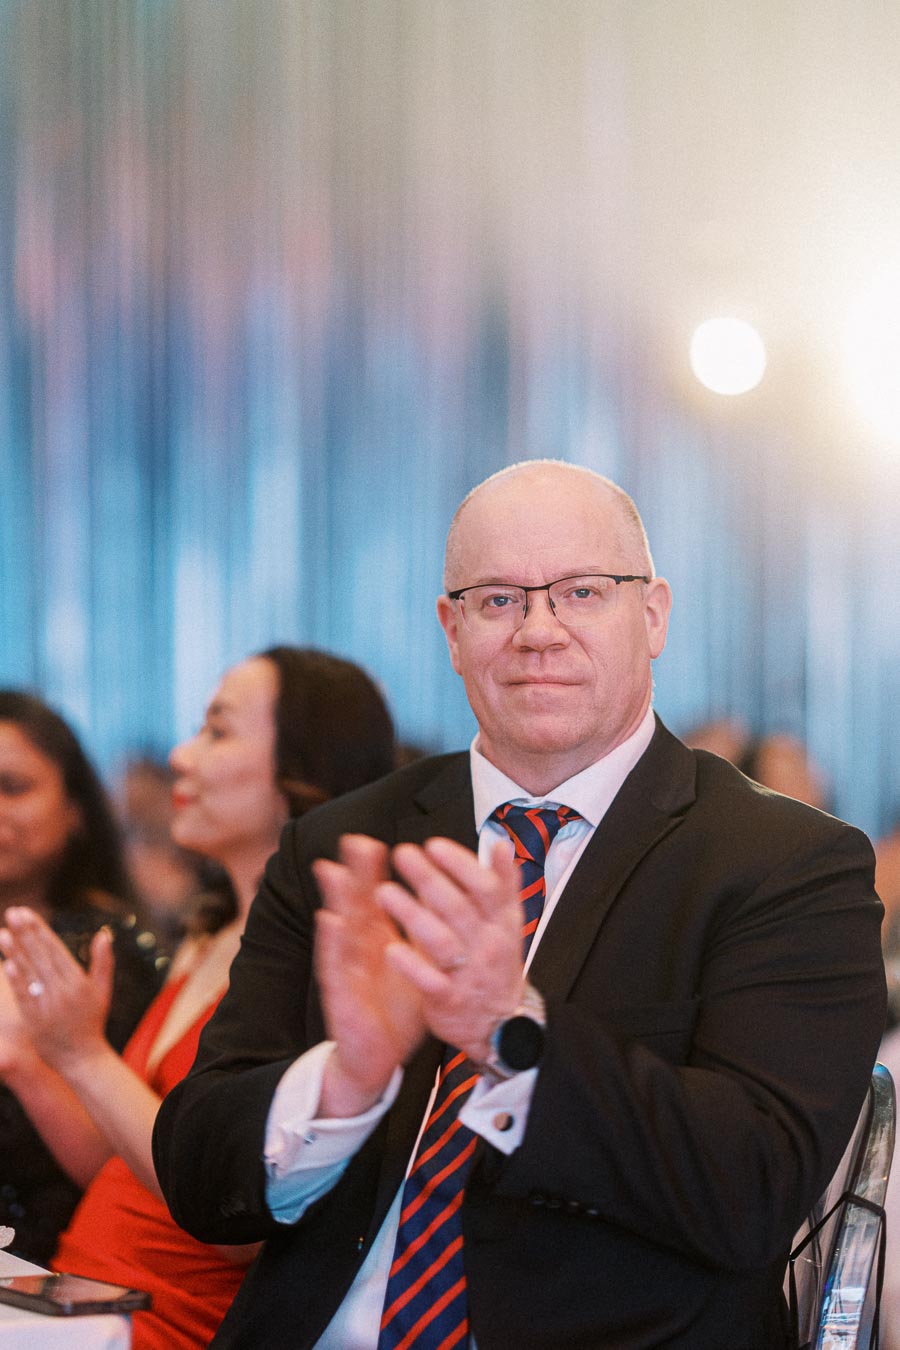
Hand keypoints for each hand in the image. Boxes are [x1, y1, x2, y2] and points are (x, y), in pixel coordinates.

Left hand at [0, 908, 112, 1072]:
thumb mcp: (103, 990)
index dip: (40, 930)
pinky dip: (16, 979)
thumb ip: (103, 961)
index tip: (27, 913)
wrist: (81, 1057)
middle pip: (41, 956)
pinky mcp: (35, 1019)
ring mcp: (48, 1005)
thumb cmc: (92, 1021)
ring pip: (30, 973)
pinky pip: (24, 995)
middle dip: (26, 933)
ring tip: (3, 933)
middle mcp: (63, 991)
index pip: (55, 949)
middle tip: (13, 913)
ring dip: (15, 951)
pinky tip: (7, 963)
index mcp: (78, 981)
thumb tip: (104, 934)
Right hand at [312, 835, 425, 1116]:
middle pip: (354, 904)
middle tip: (353, 839)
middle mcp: (359, 950)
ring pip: (341, 927)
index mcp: (377, 941)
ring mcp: (347, 970)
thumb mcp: (415, 964)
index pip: (374, 899)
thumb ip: (422, 931)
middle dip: (354, 873)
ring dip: (336, 898)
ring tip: (332, 869)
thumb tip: (440, 898)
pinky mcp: (342, 994)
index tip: (374, 840)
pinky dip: (332, 941)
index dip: (372, 871)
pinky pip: (336, 964)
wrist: (378, 1057)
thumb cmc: (394, 1008)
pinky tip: (330, 920)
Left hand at [376, 837, 525, 1064]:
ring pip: (441, 942)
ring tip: (384, 893)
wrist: (499, 1023)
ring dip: (412, 915)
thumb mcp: (507, 923)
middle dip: (428, 878)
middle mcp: (488, 946)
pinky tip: (391, 948)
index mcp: (502, 922)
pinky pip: (430, 981)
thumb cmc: (495, 963)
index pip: (488, 888)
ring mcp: (469, 974)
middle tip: (402, 855)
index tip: (434, 845)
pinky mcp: (449, 1000)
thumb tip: (500, 844)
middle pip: (459, 908)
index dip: (461, 865)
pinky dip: (411, 965)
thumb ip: (502, 884)